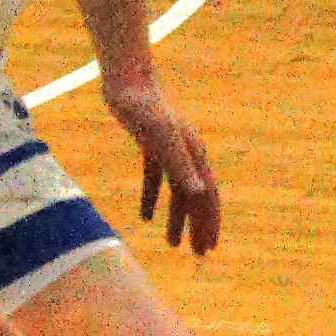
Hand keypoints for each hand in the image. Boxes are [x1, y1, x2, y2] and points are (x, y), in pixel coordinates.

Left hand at [106, 77, 220, 254]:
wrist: (126, 81)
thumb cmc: (143, 108)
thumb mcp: (161, 139)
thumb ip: (179, 165)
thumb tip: (198, 194)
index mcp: (193, 154)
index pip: (206, 195)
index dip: (209, 222)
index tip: (209, 248)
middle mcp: (187, 154)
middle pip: (197, 197)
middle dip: (199, 226)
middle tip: (197, 254)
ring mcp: (169, 149)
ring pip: (177, 192)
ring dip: (177, 218)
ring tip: (172, 245)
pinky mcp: (151, 145)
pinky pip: (156, 179)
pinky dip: (152, 198)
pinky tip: (145, 217)